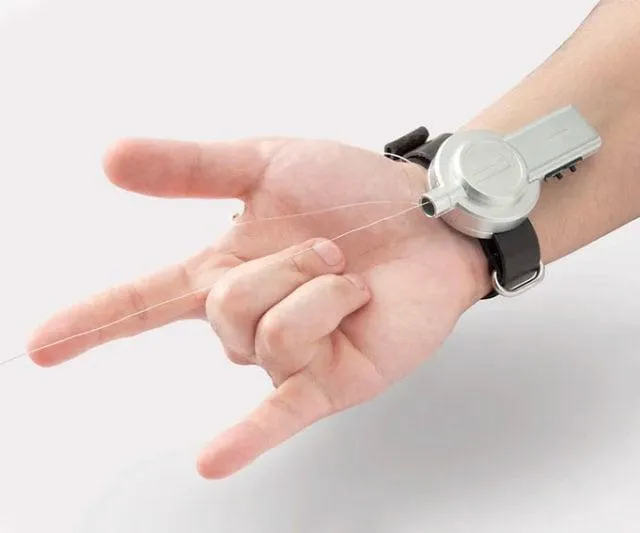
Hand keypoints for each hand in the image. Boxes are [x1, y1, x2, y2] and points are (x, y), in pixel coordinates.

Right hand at [27, 136, 490, 477]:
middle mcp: (251, 320)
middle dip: (286, 266)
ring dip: (317, 290)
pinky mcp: (331, 381)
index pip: (145, 302)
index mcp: (226, 271)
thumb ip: (191, 167)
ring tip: (351, 277)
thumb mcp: (266, 164)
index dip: (93, 321)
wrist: (430, 215)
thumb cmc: (353, 191)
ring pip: (267, 336)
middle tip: (332, 247)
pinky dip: (248, 437)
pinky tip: (211, 460)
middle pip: (223, 311)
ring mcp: (291, 355)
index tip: (42, 345)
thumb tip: (111, 159)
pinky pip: (282, 413)